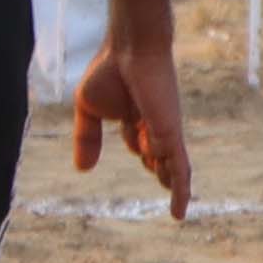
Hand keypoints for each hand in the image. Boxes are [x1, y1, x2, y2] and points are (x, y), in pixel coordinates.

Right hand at [71, 27, 191, 217]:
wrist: (131, 51)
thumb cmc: (110, 70)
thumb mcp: (88, 108)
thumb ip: (86, 137)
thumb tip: (82, 170)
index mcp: (135, 114)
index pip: (135, 140)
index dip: (134, 146)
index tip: (137, 149)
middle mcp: (153, 124)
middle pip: (156, 156)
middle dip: (159, 170)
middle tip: (164, 182)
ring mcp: (164, 132)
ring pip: (170, 166)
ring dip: (170, 183)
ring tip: (178, 206)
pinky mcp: (171, 136)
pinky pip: (178, 170)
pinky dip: (180, 191)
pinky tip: (179, 211)